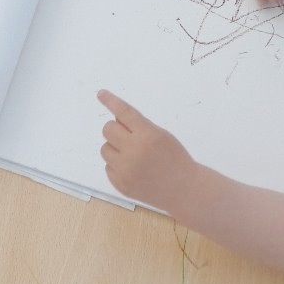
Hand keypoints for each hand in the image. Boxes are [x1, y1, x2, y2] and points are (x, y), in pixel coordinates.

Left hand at [98, 90, 201, 212]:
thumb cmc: (175, 158)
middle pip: (108, 129)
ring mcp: (125, 170)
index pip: (124, 113)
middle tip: (128, 136)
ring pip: (105, 148)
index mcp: (148, 136)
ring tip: (132, 155)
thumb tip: (116, 116)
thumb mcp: (162, 135)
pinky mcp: (120, 184)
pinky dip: (117, 165)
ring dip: (115, 148)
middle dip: (116, 129)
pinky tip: (133, 170)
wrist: (183, 189)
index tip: (100, 93)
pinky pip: (108, 167)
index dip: (111, 101)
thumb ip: (140, 125)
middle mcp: (134, 151)